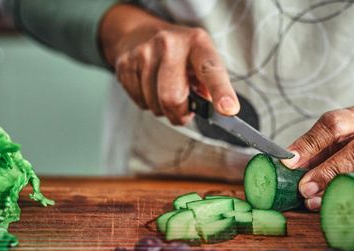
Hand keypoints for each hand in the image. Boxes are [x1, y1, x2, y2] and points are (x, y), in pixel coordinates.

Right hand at [100, 4, 238, 123]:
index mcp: (197, 43)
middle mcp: (169, 44)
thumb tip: (212, 110)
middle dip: (180, 114)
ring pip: (155, 105)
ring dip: (163, 109)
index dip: (220, 92)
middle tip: (184, 112)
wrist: (140, 33)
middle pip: (173, 98)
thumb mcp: (201, 59)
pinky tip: (150, 87)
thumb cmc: (180, 55)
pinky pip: (140, 102)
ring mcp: (144, 53)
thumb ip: (210, 85)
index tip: (228, 110)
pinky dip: (148, 103)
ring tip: (165, 91)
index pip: (210, 70)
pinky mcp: (125, 64)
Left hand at [281, 108, 353, 209]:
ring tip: (314, 201)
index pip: (332, 125)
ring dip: (337, 188)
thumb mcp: (336, 137)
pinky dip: (349, 199)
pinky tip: (333, 207)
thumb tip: (288, 168)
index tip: (289, 162)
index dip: (309, 144)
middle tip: (304, 188)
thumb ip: (313, 151)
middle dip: (327, 171)